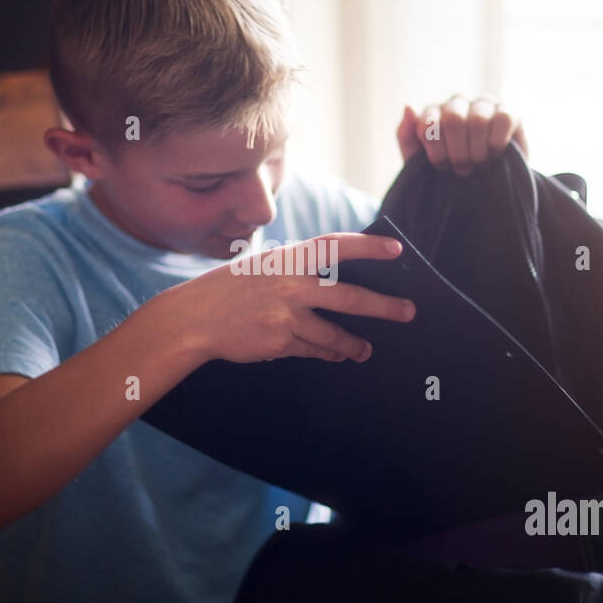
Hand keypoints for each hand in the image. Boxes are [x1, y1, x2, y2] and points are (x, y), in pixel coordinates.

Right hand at [165, 233, 416, 363]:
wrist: (193, 318)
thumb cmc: (231, 288)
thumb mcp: (263, 267)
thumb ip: (297, 271)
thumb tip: (334, 282)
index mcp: (288, 259)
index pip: (335, 246)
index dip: (368, 246)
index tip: (397, 250)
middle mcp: (290, 285)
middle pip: (348, 297)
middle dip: (383, 306)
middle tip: (408, 312)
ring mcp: (285, 316)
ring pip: (333, 333)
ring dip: (353, 344)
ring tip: (365, 350)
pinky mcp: (279, 342)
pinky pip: (313, 349)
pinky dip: (327, 352)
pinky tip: (337, 355)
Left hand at [396, 95, 528, 175]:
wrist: (483, 191)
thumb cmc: (447, 175)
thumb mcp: (418, 163)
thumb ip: (407, 136)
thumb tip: (409, 106)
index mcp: (433, 113)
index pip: (428, 124)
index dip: (436, 152)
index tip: (442, 167)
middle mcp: (456, 103)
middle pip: (453, 120)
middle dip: (458, 153)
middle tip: (463, 170)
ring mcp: (483, 105)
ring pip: (478, 120)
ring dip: (478, 151)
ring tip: (479, 165)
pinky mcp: (508, 112)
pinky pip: (503, 119)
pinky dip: (497, 143)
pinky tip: (495, 154)